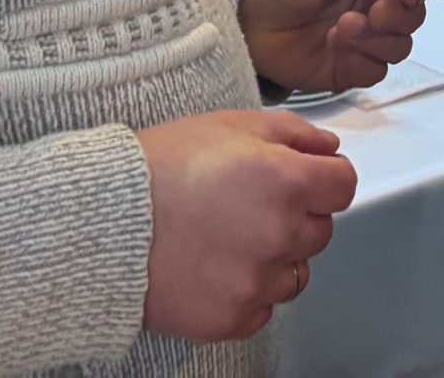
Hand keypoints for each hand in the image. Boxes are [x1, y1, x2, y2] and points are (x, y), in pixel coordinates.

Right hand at [137, 109, 355, 339]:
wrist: (100, 222)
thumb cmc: (158, 168)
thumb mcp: (229, 125)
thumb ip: (292, 133)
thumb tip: (328, 149)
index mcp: (284, 181)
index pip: (343, 186)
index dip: (324, 177)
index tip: (306, 178)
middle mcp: (279, 234)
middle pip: (320, 229)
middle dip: (296, 215)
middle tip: (248, 204)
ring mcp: (256, 281)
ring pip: (295, 272)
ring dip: (274, 257)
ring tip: (226, 236)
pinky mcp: (232, 317)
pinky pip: (262, 308)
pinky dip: (246, 291)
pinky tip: (213, 266)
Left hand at [239, 0, 426, 91]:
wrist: (246, 17)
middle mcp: (371, 8)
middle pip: (412, 19)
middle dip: (399, 17)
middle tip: (374, 12)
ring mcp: (361, 41)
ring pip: (398, 47)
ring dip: (376, 38)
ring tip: (342, 26)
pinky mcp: (347, 70)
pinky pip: (376, 72)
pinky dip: (361, 60)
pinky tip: (335, 45)